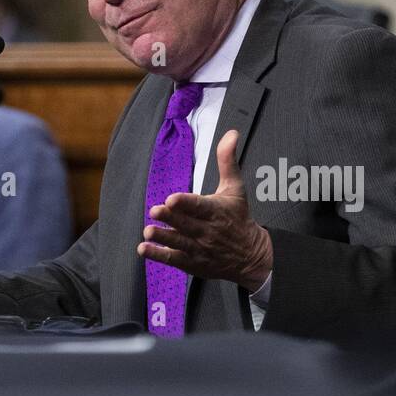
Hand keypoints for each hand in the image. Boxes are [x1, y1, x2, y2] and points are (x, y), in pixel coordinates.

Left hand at [138, 129, 272, 291]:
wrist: (251, 255)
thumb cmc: (239, 218)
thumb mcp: (236, 188)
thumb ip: (228, 160)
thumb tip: (231, 133)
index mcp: (216, 211)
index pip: (200, 206)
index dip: (186, 203)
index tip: (172, 199)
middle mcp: (207, 230)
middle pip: (186, 223)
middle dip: (170, 218)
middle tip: (154, 211)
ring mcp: (199, 248)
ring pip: (178, 242)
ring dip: (163, 237)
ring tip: (149, 231)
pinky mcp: (193, 262)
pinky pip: (174, 259)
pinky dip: (159, 255)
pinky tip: (145, 249)